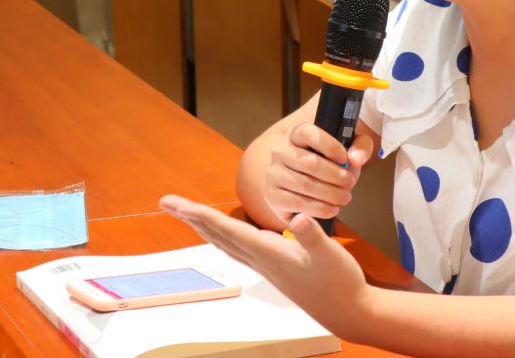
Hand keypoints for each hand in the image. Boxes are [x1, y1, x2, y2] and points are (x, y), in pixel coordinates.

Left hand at [159, 195, 370, 338]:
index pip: (229, 230)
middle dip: (192, 218)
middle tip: (167, 202)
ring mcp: (266, 265)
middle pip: (218, 235)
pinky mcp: (274, 266)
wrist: (347, 311)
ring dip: (204, 226)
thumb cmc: (340, 282)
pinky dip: (223, 236)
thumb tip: (298, 218)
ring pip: (225, 242)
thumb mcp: (330, 254)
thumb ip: (312, 236)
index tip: (179, 205)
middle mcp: (262, 260)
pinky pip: (239, 247)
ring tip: (186, 213)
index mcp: (271, 254)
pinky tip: (222, 232)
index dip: (203, 216)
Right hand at [264, 123, 373, 223]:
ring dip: (329, 193)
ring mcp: (273, 173)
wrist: (308, 186)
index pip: (308, 133)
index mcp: (296, 133)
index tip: (345, 159)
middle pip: (309, 162)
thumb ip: (360, 147)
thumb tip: (355, 159)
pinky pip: (297, 203)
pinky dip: (318, 208)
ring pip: (304, 184)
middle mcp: (280, 151)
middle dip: (334, 175)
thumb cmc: (330, 162)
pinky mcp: (272, 195)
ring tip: (345, 197)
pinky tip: (333, 209)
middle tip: (350, 183)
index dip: (328, 145)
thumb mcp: (349, 148)